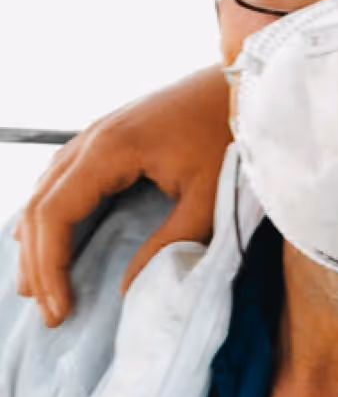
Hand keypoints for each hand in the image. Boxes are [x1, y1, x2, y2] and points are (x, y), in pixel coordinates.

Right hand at [16, 66, 230, 327]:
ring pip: (44, 192)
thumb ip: (169, 244)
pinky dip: (49, 216)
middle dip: (36, 263)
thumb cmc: (229, 136)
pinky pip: (61, 181)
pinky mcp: (107, 137)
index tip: (59, 309)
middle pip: (40, 206)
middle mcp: (90, 139)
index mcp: (107, 151)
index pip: (54, 214)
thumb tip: (128, 286)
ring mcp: (95, 134)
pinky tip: (47, 240)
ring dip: (36, 242)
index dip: (49, 266)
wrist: (242, 85)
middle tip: (46, 312)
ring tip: (36, 287)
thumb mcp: (206, 199)